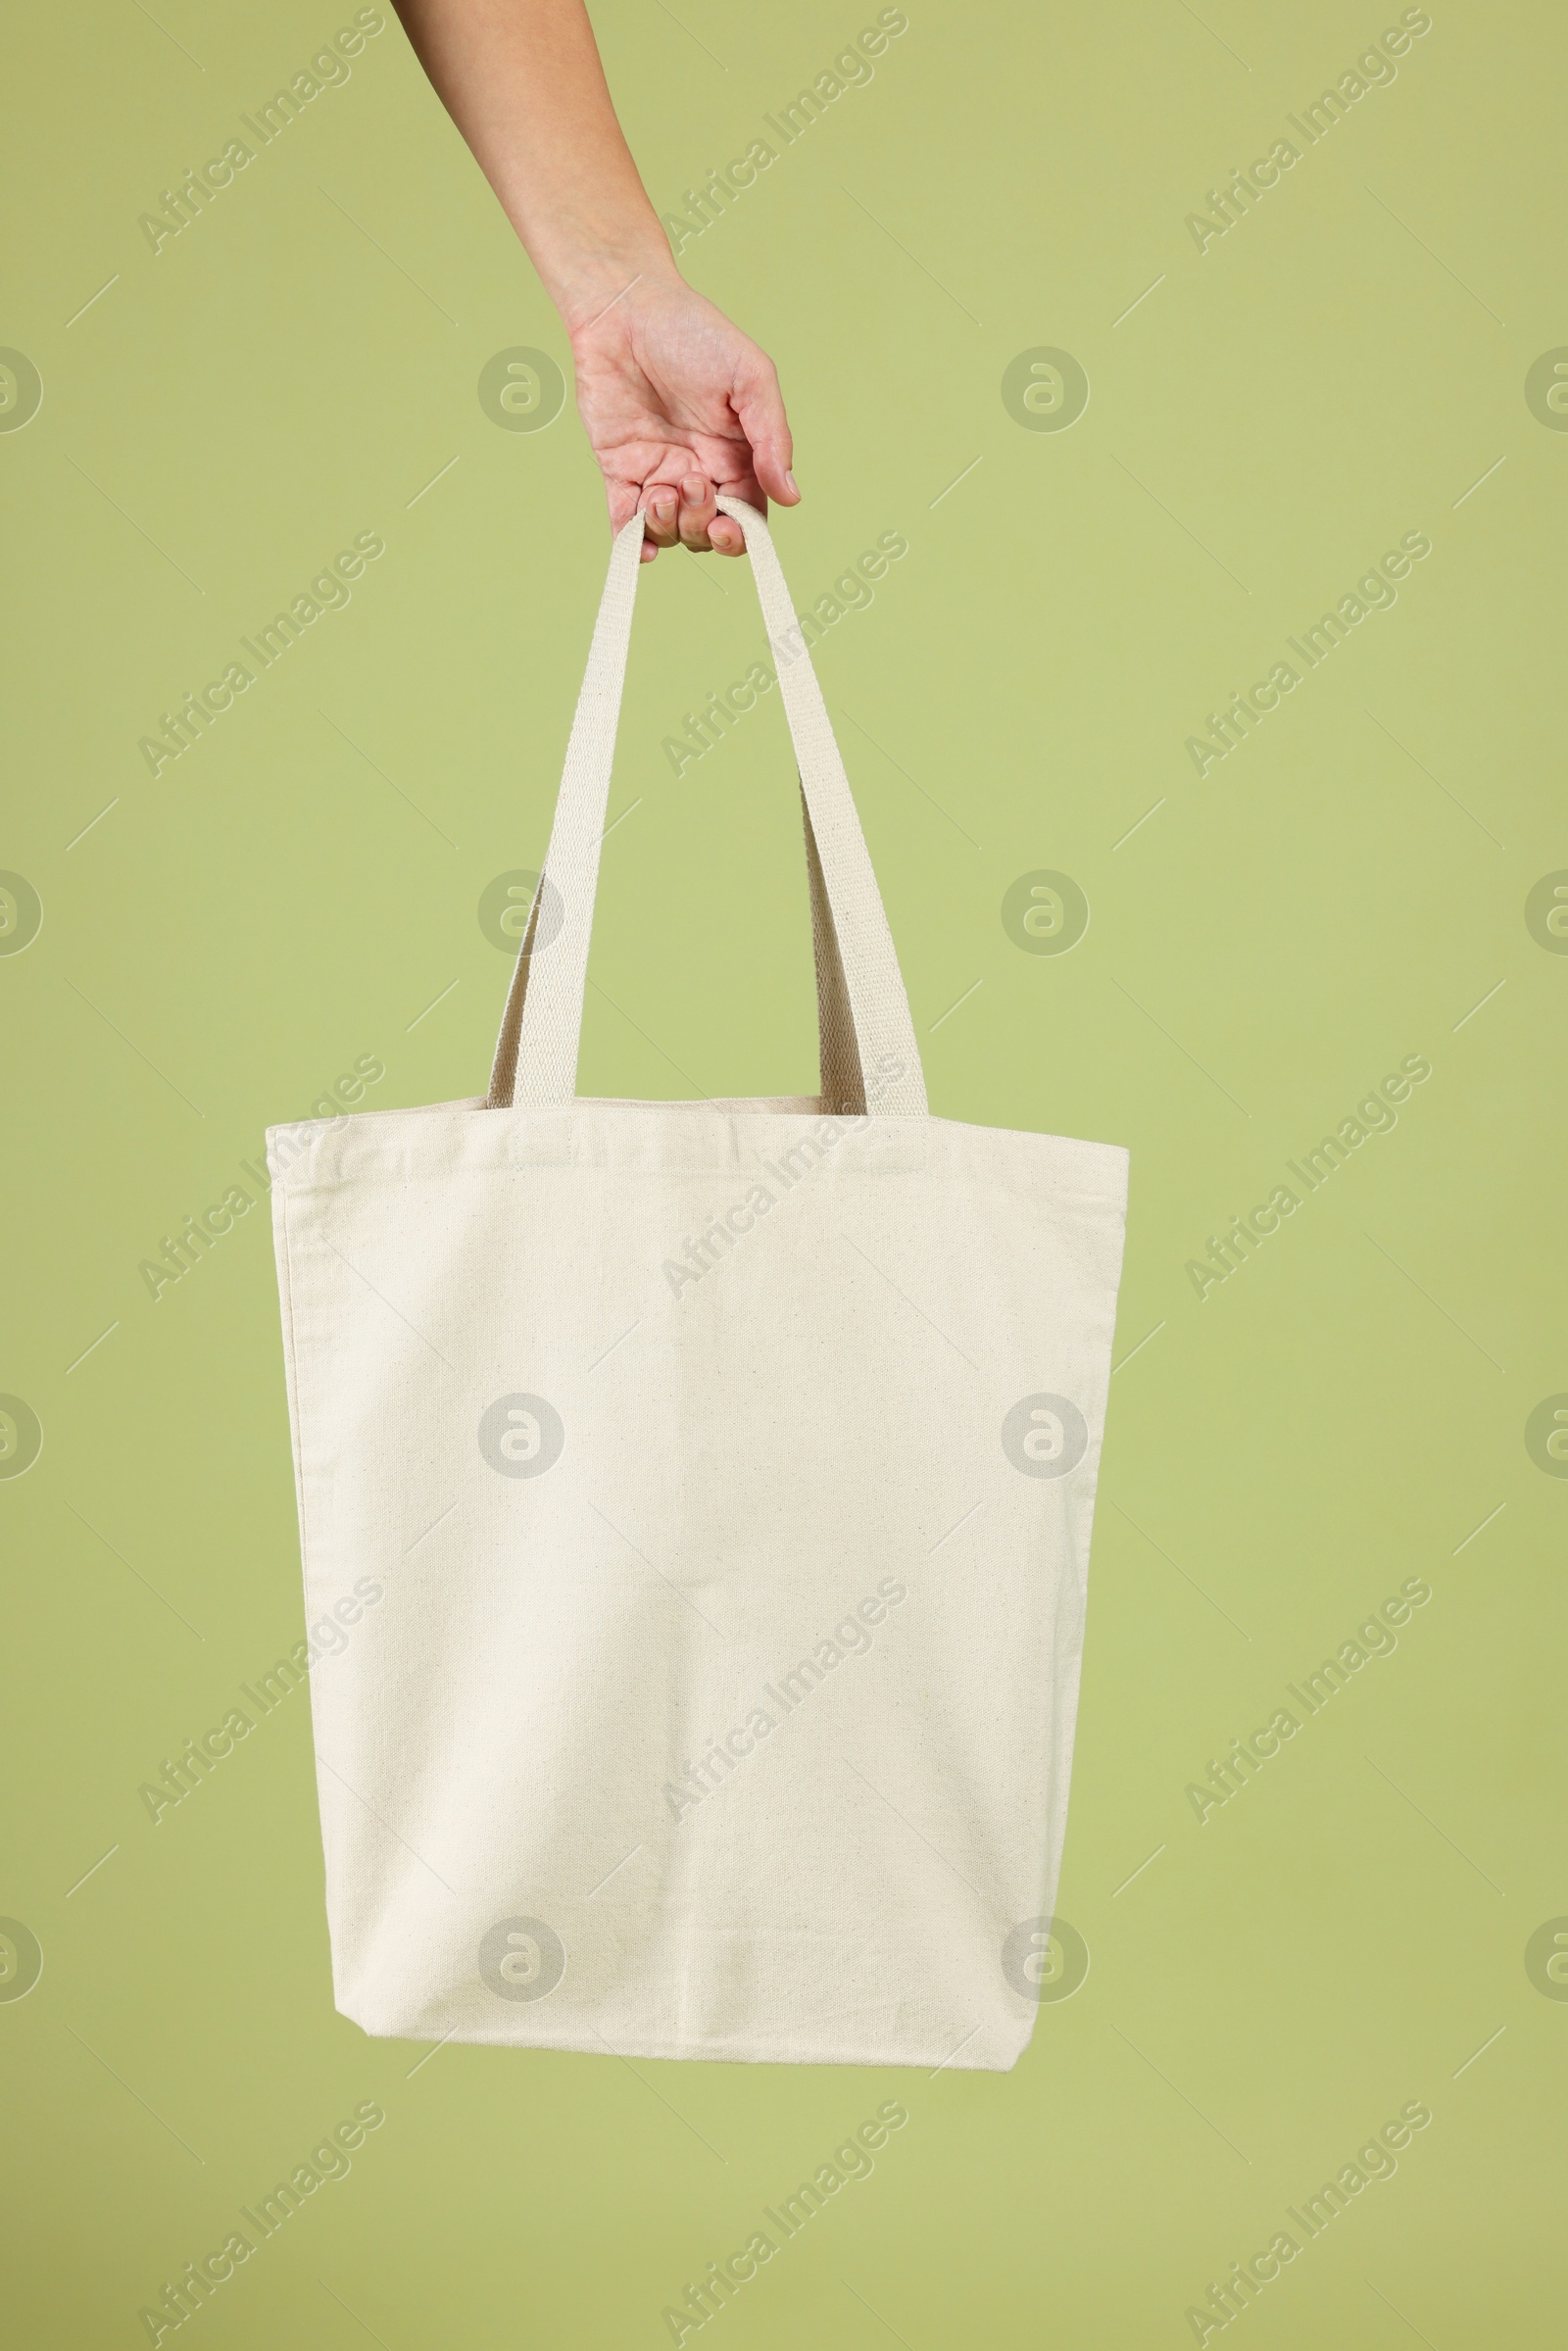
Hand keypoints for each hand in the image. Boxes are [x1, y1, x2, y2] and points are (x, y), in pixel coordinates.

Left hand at [569, 275, 798, 559]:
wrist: (625, 308)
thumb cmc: (695, 333)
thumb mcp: (751, 379)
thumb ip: (772, 439)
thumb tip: (790, 495)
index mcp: (737, 455)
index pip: (747, 514)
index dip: (740, 533)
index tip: (727, 525)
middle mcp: (701, 470)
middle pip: (707, 530)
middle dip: (701, 525)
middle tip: (691, 484)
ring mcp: (659, 472)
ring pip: (669, 531)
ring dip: (669, 528)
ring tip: (661, 493)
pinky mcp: (619, 470)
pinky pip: (626, 522)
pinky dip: (633, 542)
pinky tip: (640, 543)